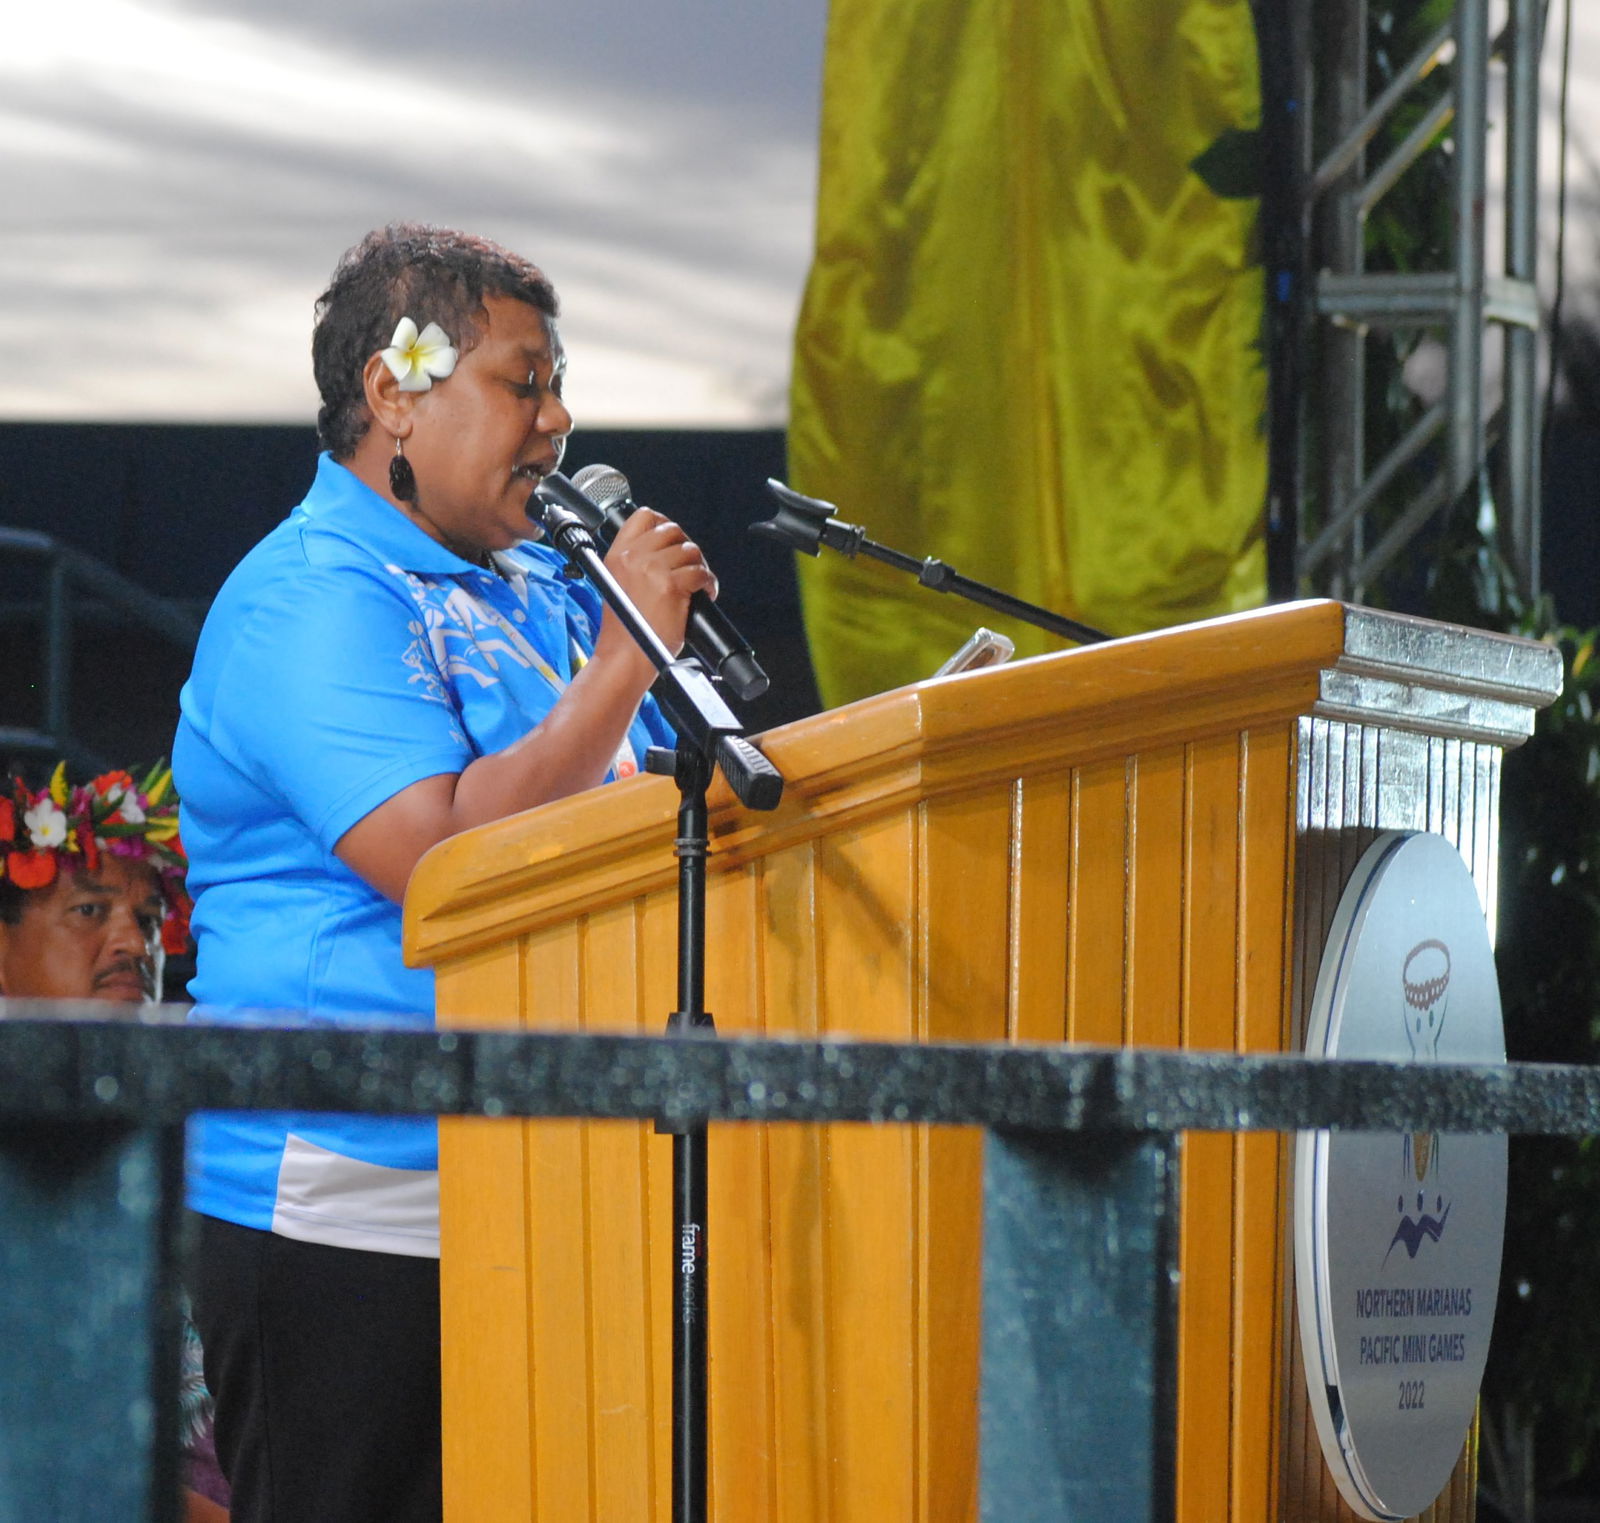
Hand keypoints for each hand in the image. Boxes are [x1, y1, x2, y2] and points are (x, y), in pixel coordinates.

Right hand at [595, 507, 717, 668]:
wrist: (625, 656)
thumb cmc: (624, 632)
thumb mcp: (617, 587)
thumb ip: (635, 565)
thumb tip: (663, 553)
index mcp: (617, 556)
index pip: (643, 516)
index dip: (664, 523)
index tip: (673, 538)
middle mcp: (633, 558)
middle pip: (672, 530)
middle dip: (686, 546)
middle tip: (690, 565)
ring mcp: (652, 569)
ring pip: (690, 550)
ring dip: (700, 566)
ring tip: (698, 583)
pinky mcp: (671, 585)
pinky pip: (700, 572)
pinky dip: (708, 582)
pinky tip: (704, 593)